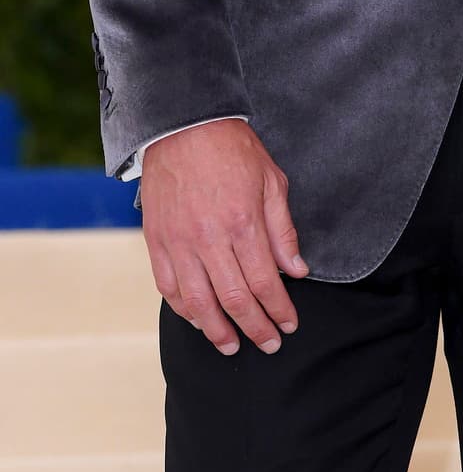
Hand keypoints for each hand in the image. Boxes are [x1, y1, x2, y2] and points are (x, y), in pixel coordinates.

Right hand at [140, 119, 308, 355]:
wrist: (184, 126)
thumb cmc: (233, 150)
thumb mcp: (272, 181)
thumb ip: (283, 231)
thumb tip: (297, 271)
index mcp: (243, 223)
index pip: (265, 282)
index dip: (278, 310)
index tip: (288, 325)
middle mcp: (209, 238)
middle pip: (234, 300)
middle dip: (254, 328)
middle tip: (268, 345)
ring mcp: (179, 242)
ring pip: (197, 303)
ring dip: (216, 330)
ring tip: (231, 345)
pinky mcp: (156, 241)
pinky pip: (168, 287)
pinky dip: (183, 309)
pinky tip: (198, 319)